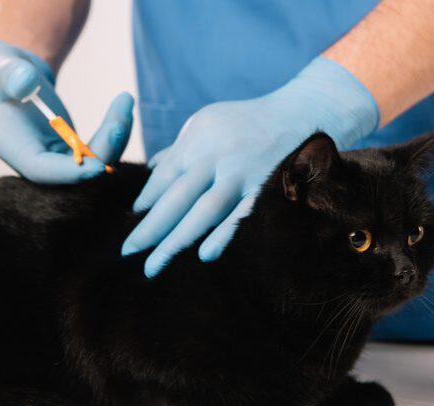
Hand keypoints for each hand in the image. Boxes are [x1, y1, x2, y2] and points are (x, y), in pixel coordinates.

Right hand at [0, 40, 132, 182]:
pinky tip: (123, 108)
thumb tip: (25, 82)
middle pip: (75, 172)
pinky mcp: (71, 153)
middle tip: (119, 121)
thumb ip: (11, 74)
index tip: (99, 167)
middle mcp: (35, 161)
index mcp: (11, 146)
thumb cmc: (1, 71)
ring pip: (93, 163)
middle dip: (103, 150)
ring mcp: (55, 160)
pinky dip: (115, 133)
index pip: (41, 171)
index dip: (70, 173)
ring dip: (115, 138)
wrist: (11, 77)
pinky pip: (99, 151)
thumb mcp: (0, 65)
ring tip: (124, 101)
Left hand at [122, 57, 378, 276]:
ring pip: (203, 211)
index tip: (131, 220)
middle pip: (177, 197)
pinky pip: (242, 215)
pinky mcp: (268, 187)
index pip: (165, 175)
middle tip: (127, 252)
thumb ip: (181, 150)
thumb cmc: (249, 122)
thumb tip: (151, 171)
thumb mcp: (209, 124)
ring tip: (153, 266)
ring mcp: (244, 172)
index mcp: (200, 138)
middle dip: (150, 227)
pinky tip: (204, 256)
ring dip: (175, 241)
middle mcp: (218, 154)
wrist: (306, 111)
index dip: (146, 199)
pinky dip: (223, 235)